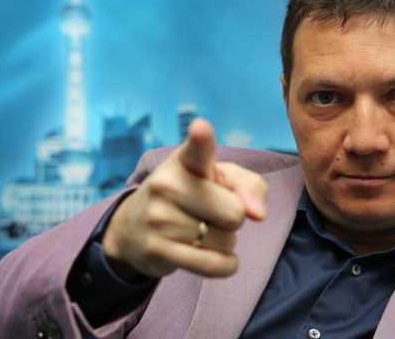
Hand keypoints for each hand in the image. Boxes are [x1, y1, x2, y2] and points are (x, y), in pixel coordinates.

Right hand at [101, 118, 266, 278]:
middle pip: (234, 213)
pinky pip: (213, 265)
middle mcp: (167, 184)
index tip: (201, 128)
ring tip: (202, 230)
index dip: (201, 138)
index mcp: (185, 160)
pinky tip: (219, 257)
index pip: (197, 148)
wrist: (136, 227)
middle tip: (211, 213)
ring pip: (226, 241)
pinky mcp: (157, 250)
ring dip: (225, 241)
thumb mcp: (223, 180)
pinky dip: (227, 265)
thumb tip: (257, 214)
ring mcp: (158, 218)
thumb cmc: (193, 196)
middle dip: (233, 218)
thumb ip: (250, 186)